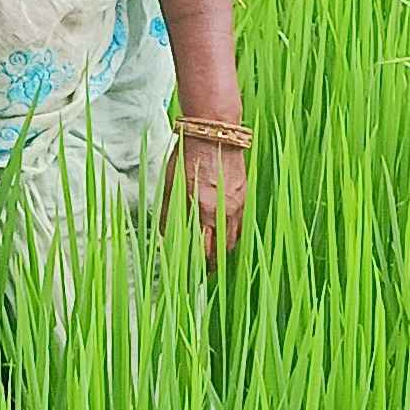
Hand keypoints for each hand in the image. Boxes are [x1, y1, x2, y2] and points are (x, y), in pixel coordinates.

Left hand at [160, 129, 248, 263]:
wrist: (215, 132)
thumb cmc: (188, 155)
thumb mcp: (171, 184)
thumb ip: (169, 213)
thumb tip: (166, 237)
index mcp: (202, 208)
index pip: (201, 250)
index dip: (194, 266)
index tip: (187, 276)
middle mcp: (222, 210)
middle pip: (220, 252)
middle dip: (210, 265)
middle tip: (201, 274)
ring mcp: (236, 205)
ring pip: (232, 241)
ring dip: (222, 252)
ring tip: (212, 259)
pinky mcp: (244, 198)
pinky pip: (239, 225)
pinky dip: (231, 235)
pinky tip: (223, 237)